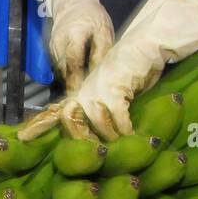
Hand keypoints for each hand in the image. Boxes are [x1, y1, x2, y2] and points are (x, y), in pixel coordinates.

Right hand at [18, 0, 113, 140]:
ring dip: (72, 89)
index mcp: (72, 39)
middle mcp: (58, 47)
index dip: (80, 85)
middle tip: (88, 114)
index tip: (88, 102)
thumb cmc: (91, 14)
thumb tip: (103, 76)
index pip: (75, 66)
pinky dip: (70, 81)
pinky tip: (80, 93)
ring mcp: (52, 50)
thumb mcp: (102, 30)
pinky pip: (61, 70)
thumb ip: (101, 52)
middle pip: (67, 74)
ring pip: (63, 74)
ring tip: (85, 108)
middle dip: (76, 93)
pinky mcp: (52, 53)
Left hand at [60, 0, 197, 140]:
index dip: (57, 128)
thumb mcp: (115, 92)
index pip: (62, 112)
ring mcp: (98, 86)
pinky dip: (125, 127)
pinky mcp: (116, 85)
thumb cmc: (133, 71)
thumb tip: (108, 136)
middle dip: (83, 139)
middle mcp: (84, 89)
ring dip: (109, 135)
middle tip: (101, 152)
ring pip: (95, 119)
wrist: (145, 45)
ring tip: (121, 145)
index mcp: (82, 91)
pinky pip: (117, 114)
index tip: (52, 143)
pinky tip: (133, 134)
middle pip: (70, 118)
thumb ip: (106, 110)